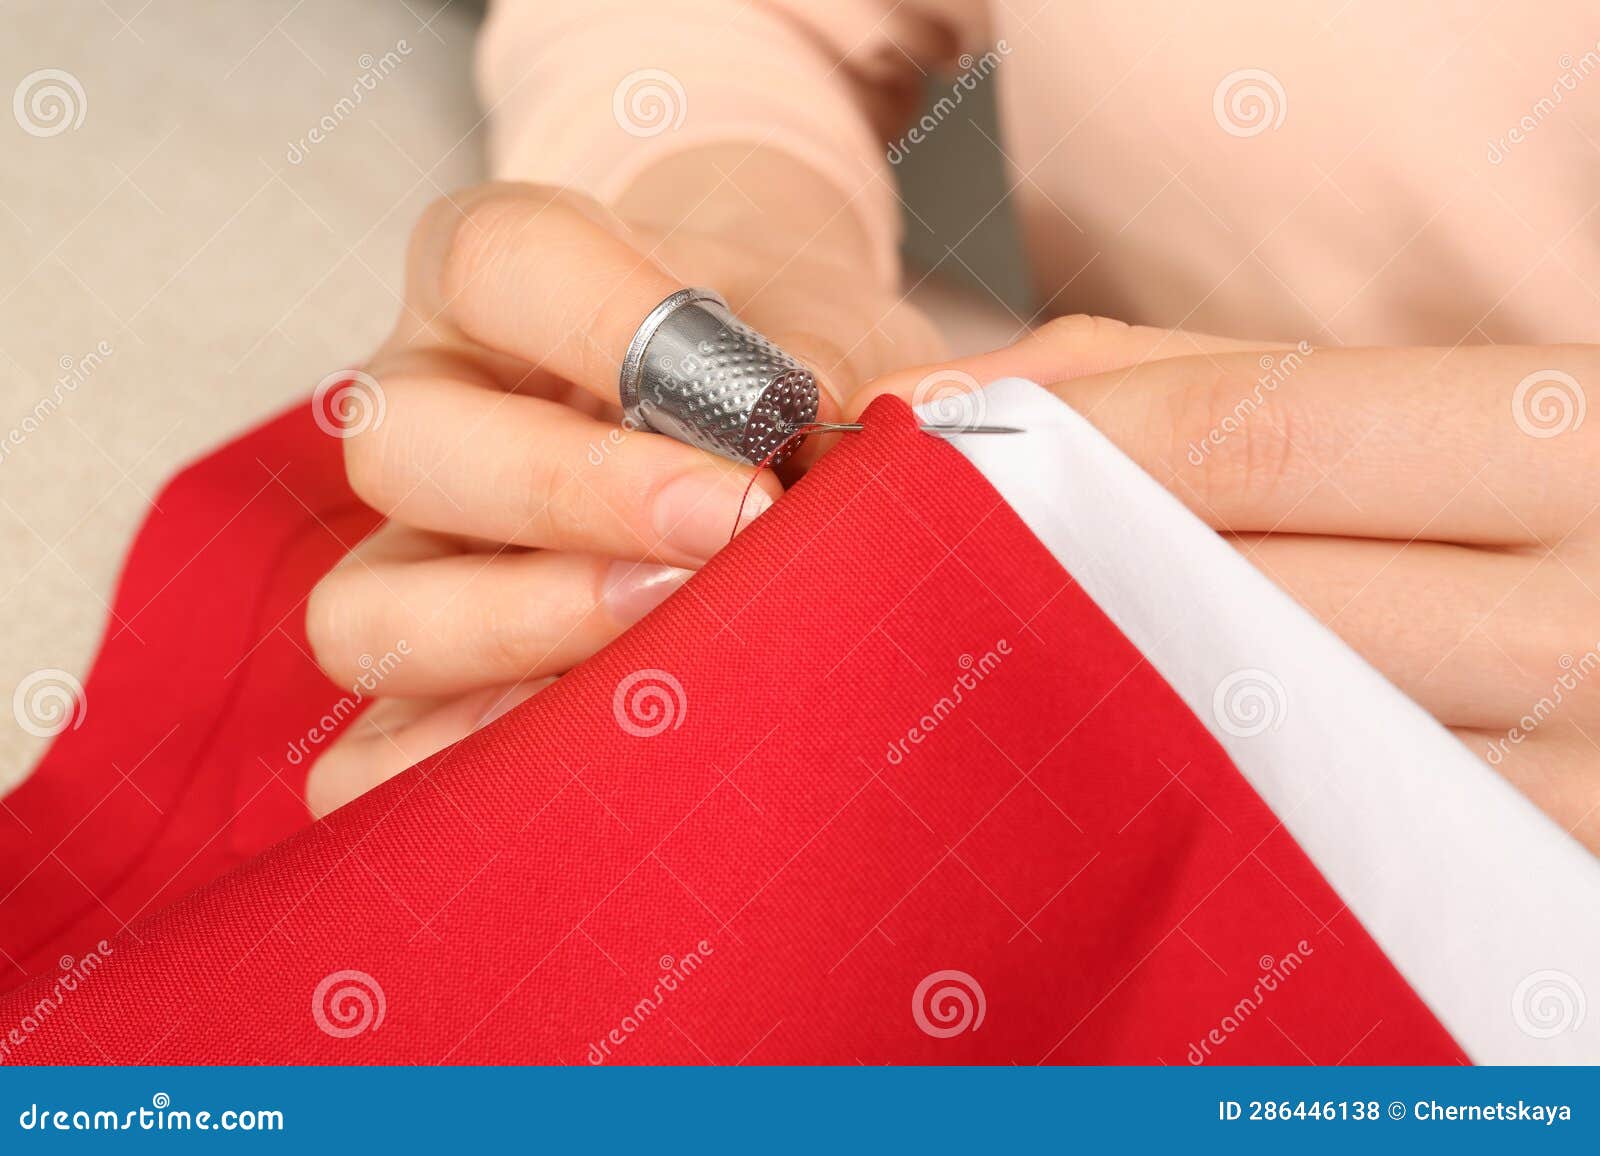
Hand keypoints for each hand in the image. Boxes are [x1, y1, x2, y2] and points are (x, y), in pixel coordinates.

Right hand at [303, 174, 940, 816]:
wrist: (756, 410)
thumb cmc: (780, 359)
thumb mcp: (817, 326)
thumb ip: (820, 357)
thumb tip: (832, 431)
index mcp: (497, 281)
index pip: (499, 262)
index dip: (611, 324)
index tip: (761, 402)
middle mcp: (428, 406)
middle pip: (402, 444)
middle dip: (572, 498)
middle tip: (733, 531)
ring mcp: (410, 550)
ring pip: (366, 609)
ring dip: (517, 639)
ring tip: (671, 654)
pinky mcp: (425, 670)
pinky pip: (373, 745)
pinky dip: (453, 768)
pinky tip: (580, 767)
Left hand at [859, 316, 1599, 852]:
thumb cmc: (1552, 500)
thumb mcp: (1439, 405)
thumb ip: (1214, 383)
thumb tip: (961, 400)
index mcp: (1581, 439)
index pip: (1263, 428)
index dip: (1074, 433)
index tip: (928, 439)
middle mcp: (1597, 616)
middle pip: (1238, 589)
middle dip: (1054, 572)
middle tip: (920, 564)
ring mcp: (1575, 785)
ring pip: (1259, 734)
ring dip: (1099, 692)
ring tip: (998, 656)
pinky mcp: (1534, 895)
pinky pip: (1309, 838)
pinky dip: (1191, 789)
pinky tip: (1114, 754)